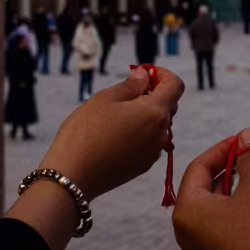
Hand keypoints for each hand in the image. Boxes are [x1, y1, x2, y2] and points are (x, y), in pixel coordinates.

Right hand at [41, 66, 183, 201]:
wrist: (73, 176)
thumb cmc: (86, 132)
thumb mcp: (105, 99)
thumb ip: (131, 85)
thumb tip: (145, 75)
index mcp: (155, 112)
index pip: (175, 85)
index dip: (163, 74)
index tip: (144, 73)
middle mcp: (161, 133)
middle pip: (168, 105)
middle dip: (153, 93)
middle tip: (125, 92)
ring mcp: (153, 152)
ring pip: (158, 125)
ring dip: (145, 114)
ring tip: (116, 115)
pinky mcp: (143, 166)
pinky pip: (149, 142)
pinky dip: (140, 132)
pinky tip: (115, 135)